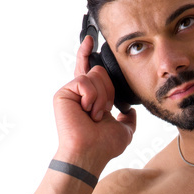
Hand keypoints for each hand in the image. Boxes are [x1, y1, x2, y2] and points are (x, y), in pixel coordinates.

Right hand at [53, 33, 136, 171]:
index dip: (88, 54)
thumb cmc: (103, 146)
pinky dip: (91, 98)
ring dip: (101, 98)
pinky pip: (85, 82)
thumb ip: (128, 119)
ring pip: (95, 75)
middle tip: (101, 113)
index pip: (91, 71)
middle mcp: (80, 93)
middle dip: (108, 92)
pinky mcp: (64, 93)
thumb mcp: (124, 130)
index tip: (90, 39)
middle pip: (100, 71)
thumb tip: (130, 112)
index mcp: (91, 98)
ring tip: (93, 116)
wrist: (90, 153)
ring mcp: (71, 92)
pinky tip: (87, 112)